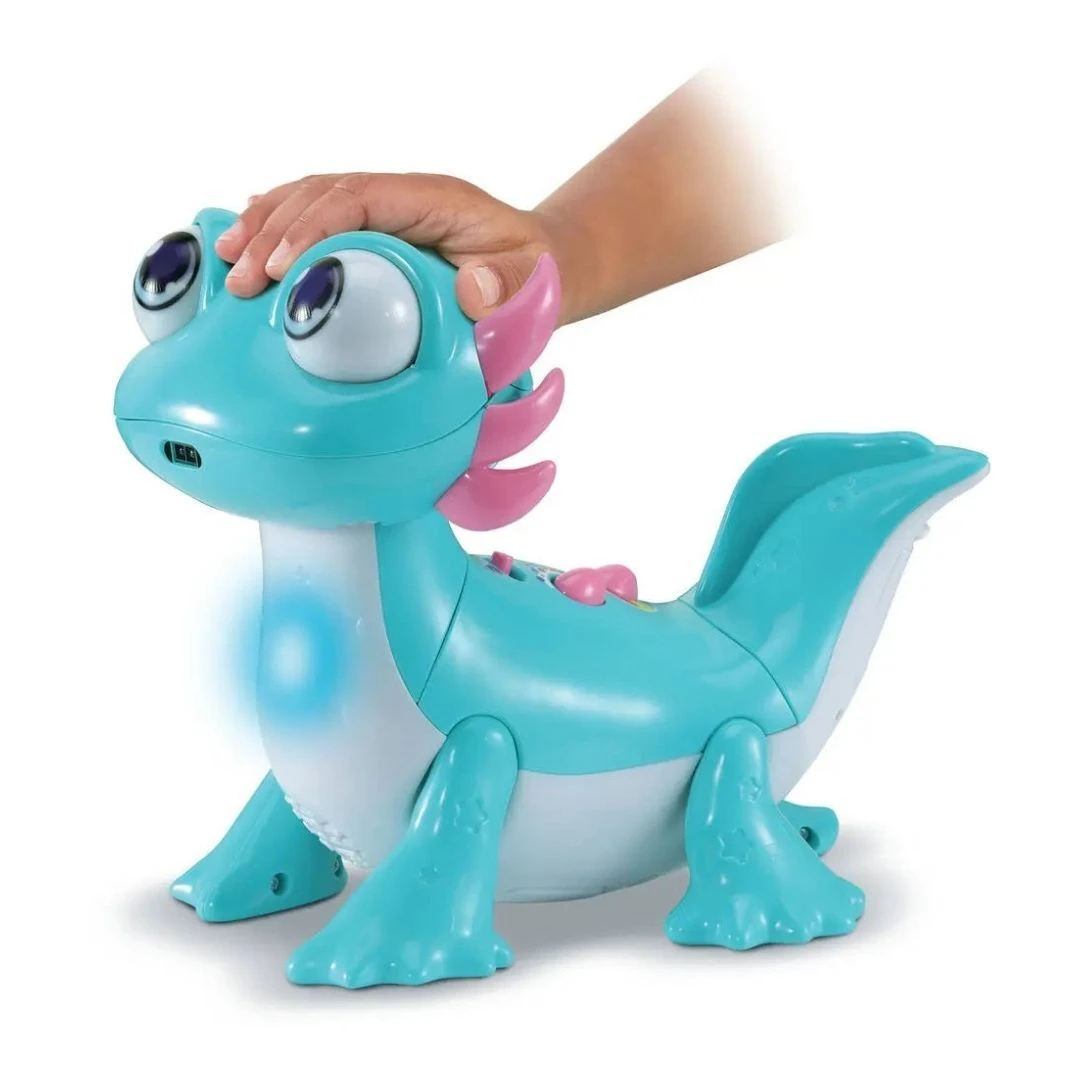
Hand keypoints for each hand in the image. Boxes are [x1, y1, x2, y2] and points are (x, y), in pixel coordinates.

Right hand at [215, 172, 569, 320]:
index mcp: (431, 200)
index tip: (284, 267)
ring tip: (228, 259)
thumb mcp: (532, 279)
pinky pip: (319, 220)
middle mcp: (400, 196)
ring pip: (310, 201)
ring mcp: (384, 211)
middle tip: (241, 276)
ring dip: (265, 227)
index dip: (315, 227)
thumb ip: (508, 285)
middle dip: (274, 231)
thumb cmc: (533, 271)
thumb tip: (471, 288)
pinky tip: (246, 241)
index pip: (358, 198)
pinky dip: (280, 228)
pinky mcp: (374, 231)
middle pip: (322, 195)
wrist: (541, 264)